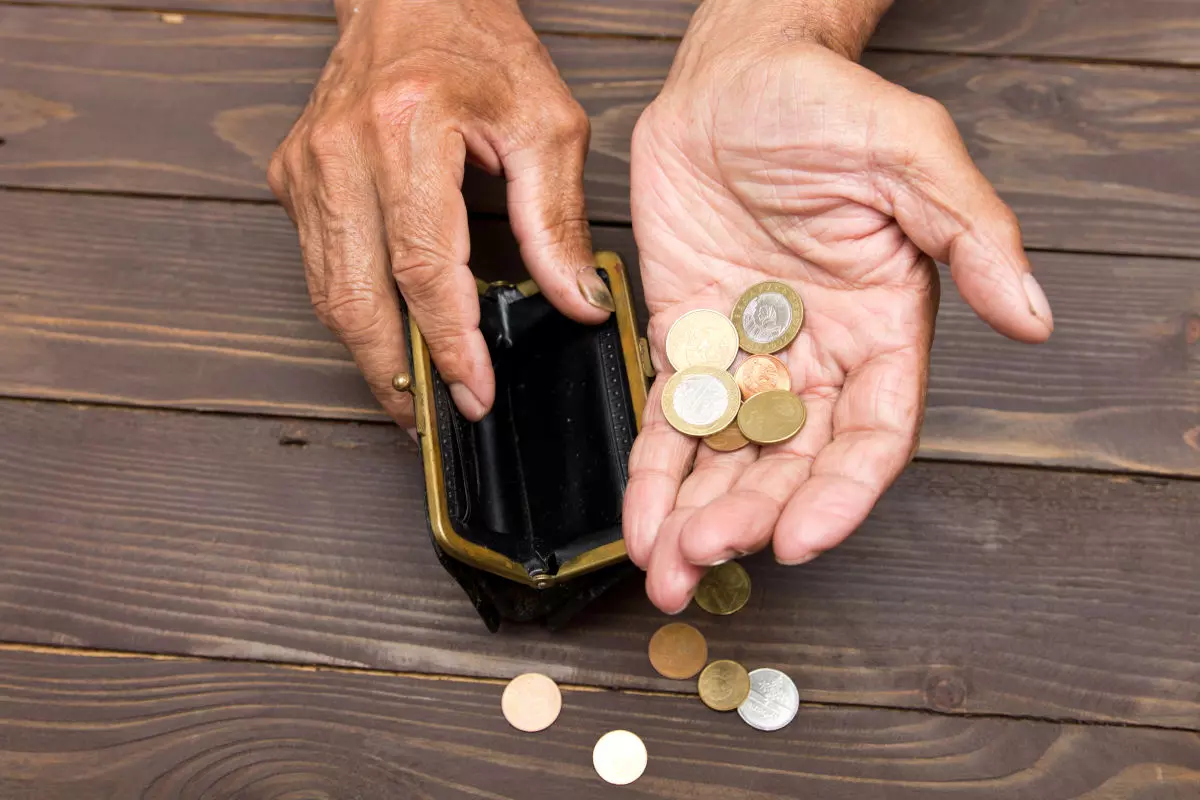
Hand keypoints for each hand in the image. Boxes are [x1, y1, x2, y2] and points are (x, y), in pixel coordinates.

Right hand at [268, 0, 613, 424]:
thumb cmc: (477, 43)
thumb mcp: (546, 122)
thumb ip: (559, 221)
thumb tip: (577, 304)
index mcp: (407, 128)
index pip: (422, 267)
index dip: (448, 342)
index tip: (472, 391)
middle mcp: (342, 151)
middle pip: (355, 297)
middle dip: (395, 373)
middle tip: (432, 419)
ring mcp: (307, 167)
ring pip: (327, 293)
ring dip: (370, 355)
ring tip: (413, 394)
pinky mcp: (293, 178)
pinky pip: (319, 267)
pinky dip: (353, 315)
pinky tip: (388, 341)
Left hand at [624, 1, 1053, 612]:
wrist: (730, 76)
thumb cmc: (825, 104)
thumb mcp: (910, 152)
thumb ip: (972, 232)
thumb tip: (1033, 315)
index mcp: (882, 328)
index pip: (872, 434)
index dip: (841, 494)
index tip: (802, 538)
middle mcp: (818, 356)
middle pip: (791, 462)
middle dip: (750, 515)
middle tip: (706, 554)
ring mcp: (749, 354)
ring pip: (727, 457)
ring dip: (695, 516)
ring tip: (666, 570)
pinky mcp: (687, 340)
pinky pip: (669, 418)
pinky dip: (654, 471)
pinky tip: (641, 522)